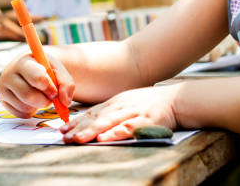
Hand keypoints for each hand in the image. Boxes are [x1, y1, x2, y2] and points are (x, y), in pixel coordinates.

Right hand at [0, 52, 74, 117]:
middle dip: (44, 100)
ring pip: (24, 106)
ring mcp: (3, 88)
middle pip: (28, 95)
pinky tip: (32, 102)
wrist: (31, 70)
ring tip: (41, 96)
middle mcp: (9, 73)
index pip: (37, 77)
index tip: (54, 90)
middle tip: (50, 97)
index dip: (49, 87)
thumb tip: (65, 102)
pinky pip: (21, 114)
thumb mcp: (58, 70)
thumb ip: (66, 84)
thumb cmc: (46, 70)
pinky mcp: (3, 101)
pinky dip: (31, 111)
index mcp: (24, 61)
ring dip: (38, 106)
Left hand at [60, 85, 178, 143]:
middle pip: (96, 117)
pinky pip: (128, 127)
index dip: (76, 121)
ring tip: (76, 139)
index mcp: (116, 101)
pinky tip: (104, 138)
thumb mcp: (128, 102)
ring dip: (90, 131)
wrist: (177, 99)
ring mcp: (133, 112)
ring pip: (108, 122)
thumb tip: (93, 122)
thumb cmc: (151, 103)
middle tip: (63, 137)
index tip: (62, 130)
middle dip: (78, 128)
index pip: (92, 112)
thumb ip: (112, 111)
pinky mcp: (146, 120)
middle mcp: (121, 105)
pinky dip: (115, 133)